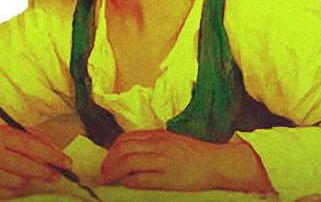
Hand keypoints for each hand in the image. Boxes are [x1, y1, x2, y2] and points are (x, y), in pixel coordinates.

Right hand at [0, 125, 72, 198]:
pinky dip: (18, 187)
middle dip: (47, 172)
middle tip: (57, 175)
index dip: (52, 155)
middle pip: (27, 166)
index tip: (66, 162)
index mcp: (1, 135)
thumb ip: (36, 139)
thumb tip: (57, 152)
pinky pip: (11, 192)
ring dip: (30, 178)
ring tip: (27, 172)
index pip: (31, 146)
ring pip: (20, 181)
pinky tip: (14, 179)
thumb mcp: (12, 133)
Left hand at [100, 129, 221, 190]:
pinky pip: (142, 178)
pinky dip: (130, 181)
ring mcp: (162, 160)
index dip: (111, 151)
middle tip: (104, 173)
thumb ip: (151, 143)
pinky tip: (126, 184)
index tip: (106, 161)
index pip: (124, 139)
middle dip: (108, 162)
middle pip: (122, 149)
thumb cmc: (194, 153)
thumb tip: (131, 151)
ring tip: (109, 179)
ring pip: (128, 162)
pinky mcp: (168, 177)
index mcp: (156, 136)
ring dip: (114, 171)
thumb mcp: (170, 141)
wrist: (216, 162)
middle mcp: (157, 145)